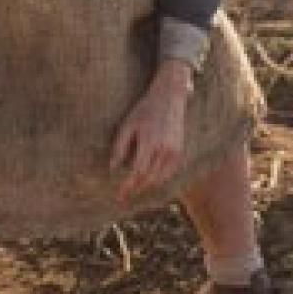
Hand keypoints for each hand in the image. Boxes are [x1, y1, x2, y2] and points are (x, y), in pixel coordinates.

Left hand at [110, 62, 191, 203]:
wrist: (169, 97)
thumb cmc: (145, 109)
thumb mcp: (127, 124)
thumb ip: (120, 147)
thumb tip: (112, 168)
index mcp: (150, 141)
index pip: (137, 171)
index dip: (128, 185)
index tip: (119, 195)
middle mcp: (164, 148)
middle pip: (149, 178)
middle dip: (136, 188)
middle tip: (124, 196)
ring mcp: (175, 150)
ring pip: (160, 178)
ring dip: (147, 186)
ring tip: (134, 188)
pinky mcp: (180, 150)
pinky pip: (170, 172)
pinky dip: (159, 179)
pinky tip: (149, 180)